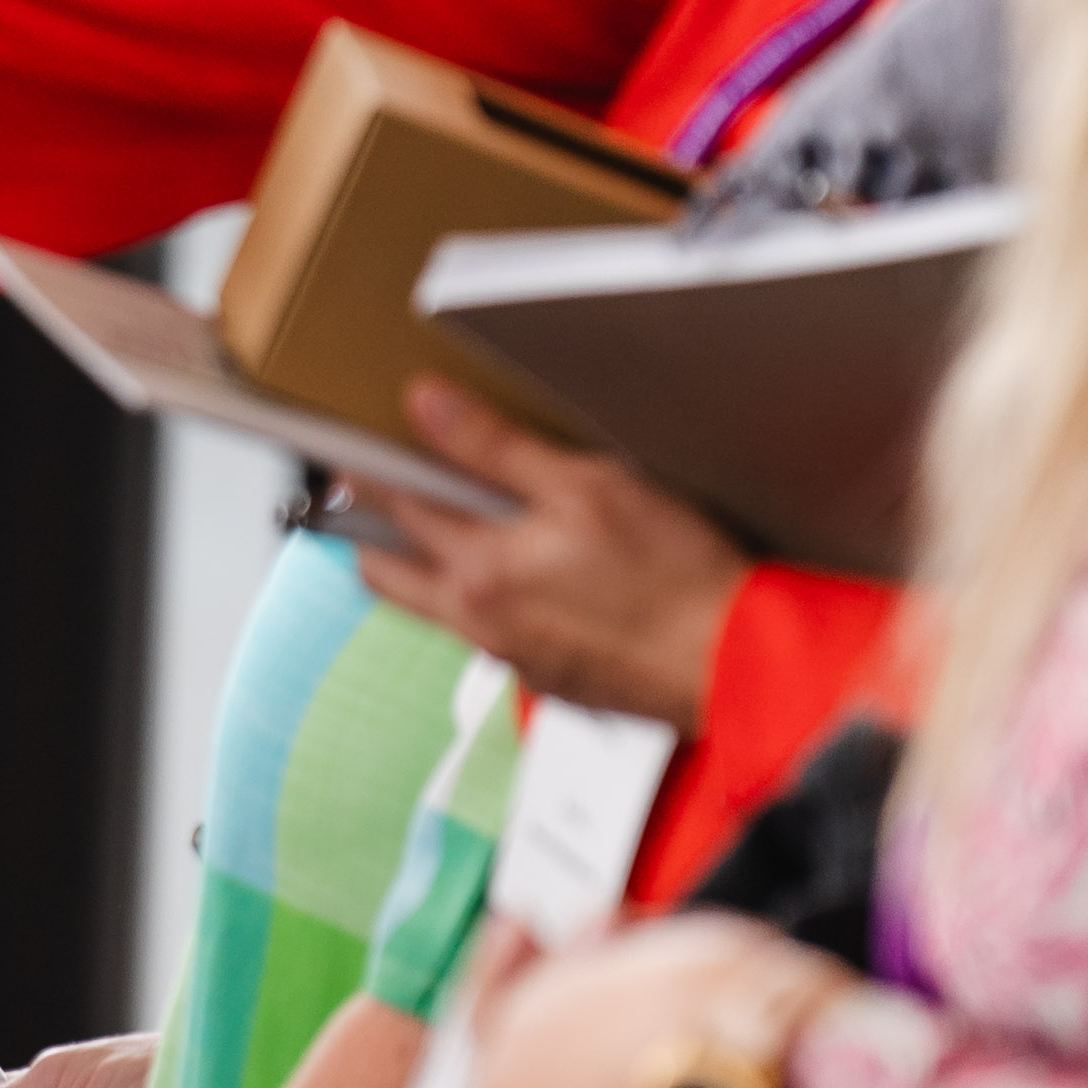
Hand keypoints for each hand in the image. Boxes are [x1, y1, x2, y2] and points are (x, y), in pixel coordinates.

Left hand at [343, 378, 750, 723]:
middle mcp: (478, 624)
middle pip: (387, 574)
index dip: (368, 470)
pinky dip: (489, 599)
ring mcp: (508, 658)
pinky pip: (490, 634)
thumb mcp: (586, 485)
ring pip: (437, 606)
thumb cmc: (675, 580)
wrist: (734, 665)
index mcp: (477, 572)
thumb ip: (495, 448)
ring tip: (467, 525)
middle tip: (388, 491)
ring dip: (433, 566)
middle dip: (374, 530)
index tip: (352, 448)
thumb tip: (428, 408)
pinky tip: (536, 576)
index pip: (390, 509)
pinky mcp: (544, 679)